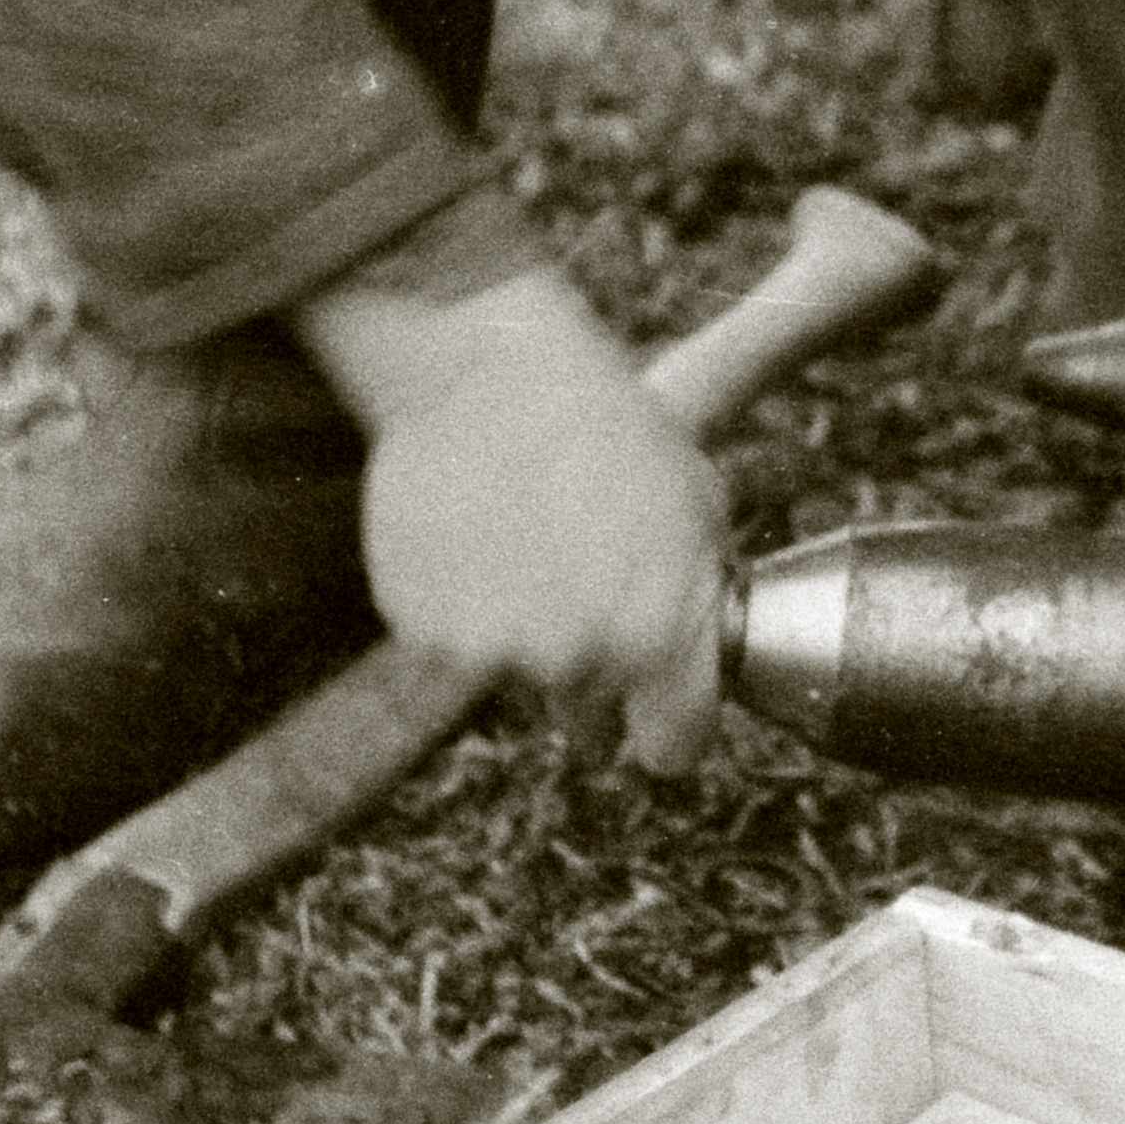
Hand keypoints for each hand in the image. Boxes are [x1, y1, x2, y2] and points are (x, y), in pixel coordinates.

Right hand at [295, 262, 737, 771]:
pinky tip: (476, 538)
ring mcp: (493, 652)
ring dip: (523, 636)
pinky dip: (462, 611)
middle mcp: (577, 661)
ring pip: (518, 678)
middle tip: (580, 588)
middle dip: (593, 676)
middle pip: (587, 720)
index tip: (657, 708)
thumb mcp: (698, 506)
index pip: (675, 749)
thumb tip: (698, 658)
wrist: (486, 374)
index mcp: (661, 636)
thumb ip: (700, 601)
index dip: (669, 728)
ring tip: (525, 543)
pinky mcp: (424, 634)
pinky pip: (453, 647)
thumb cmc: (610, 427)